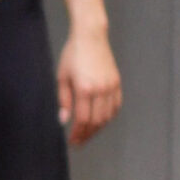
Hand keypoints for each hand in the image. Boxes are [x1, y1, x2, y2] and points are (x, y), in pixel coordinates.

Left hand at [55, 29, 121, 144]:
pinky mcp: (117, 83)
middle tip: (79, 141)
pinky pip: (116, 106)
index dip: (77, 133)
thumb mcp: (62, 77)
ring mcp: (111, 86)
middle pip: (97, 121)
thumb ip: (63, 100)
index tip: (72, 141)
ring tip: (89, 133)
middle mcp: (101, 89)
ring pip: (108, 116)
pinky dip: (109, 116)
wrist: (91, 37)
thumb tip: (63, 120)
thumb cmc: (72, 55)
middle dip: (87, 134)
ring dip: (98, 128)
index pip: (83, 119)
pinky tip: (101, 121)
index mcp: (84, 88)